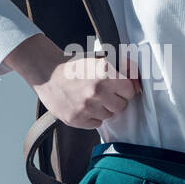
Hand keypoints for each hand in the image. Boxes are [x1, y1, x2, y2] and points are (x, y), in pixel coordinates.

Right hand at [3, 33, 142, 128]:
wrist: (46, 74)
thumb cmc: (74, 66)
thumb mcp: (99, 60)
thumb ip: (122, 68)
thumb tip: (138, 81)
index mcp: (104, 73)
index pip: (130, 91)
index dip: (124, 89)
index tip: (118, 87)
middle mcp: (96, 90)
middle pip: (121, 106)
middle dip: (116, 100)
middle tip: (104, 93)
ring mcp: (85, 107)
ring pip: (109, 116)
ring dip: (104, 109)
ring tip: (91, 98)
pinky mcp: (75, 119)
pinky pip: (96, 124)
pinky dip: (92, 117)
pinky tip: (83, 106)